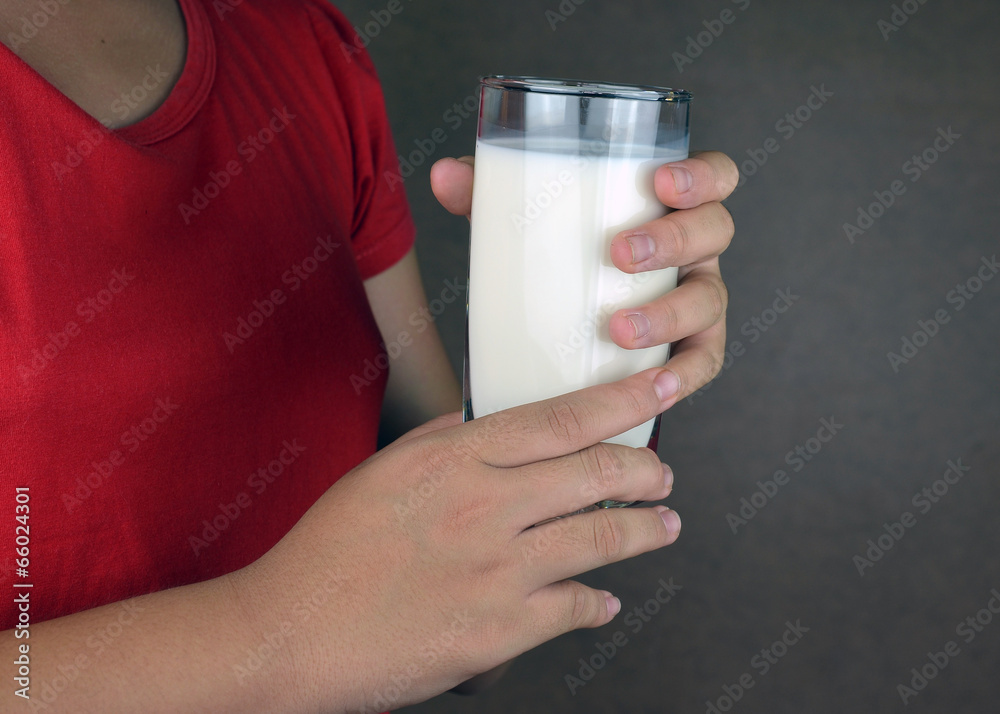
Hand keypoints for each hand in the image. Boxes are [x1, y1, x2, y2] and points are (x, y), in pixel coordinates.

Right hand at [237, 369, 679, 712]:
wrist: (292, 633)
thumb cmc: (327, 552)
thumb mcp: (383, 471)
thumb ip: (443, 441)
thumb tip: (486, 424)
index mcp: (454, 459)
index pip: (563, 418)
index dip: (626, 398)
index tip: (662, 384)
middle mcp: (485, 508)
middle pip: (597, 474)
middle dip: (647, 470)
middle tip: (662, 474)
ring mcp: (498, 572)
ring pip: (602, 538)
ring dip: (647, 531)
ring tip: (664, 526)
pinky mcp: (500, 632)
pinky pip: (574, 607)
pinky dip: (598, 602)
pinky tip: (604, 600)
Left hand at [431, 151, 737, 405]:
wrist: (564, 331)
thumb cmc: (558, 260)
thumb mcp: (528, 224)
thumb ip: (490, 196)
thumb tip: (444, 174)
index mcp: (667, 208)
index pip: (713, 177)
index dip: (701, 175)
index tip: (660, 182)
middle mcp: (693, 252)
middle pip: (715, 232)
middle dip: (674, 240)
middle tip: (620, 253)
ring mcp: (696, 301)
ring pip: (708, 301)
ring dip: (669, 314)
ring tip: (618, 329)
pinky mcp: (689, 352)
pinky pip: (701, 364)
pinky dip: (684, 374)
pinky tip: (658, 385)